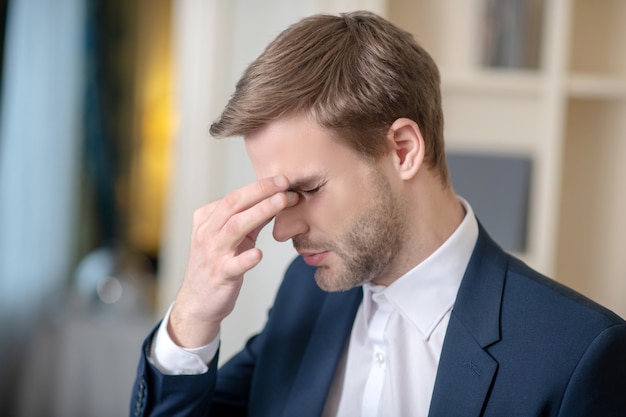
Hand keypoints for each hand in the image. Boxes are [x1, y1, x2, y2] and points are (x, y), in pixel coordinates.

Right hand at [168, 176, 298, 347]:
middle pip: (233, 204)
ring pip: (235, 227)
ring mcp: (212, 254)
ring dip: (260, 212)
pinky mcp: (220, 275)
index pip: (234, 197)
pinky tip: (259, 254)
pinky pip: (233, 265)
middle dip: (260, 191)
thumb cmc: (217, 264)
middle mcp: (207, 233)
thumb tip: (277, 198)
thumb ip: (251, 218)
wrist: (198, 302)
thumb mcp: (231, 237)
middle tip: (285, 182)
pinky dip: (246, 259)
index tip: (282, 179)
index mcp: (207, 219)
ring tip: (282, 202)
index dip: (259, 187)